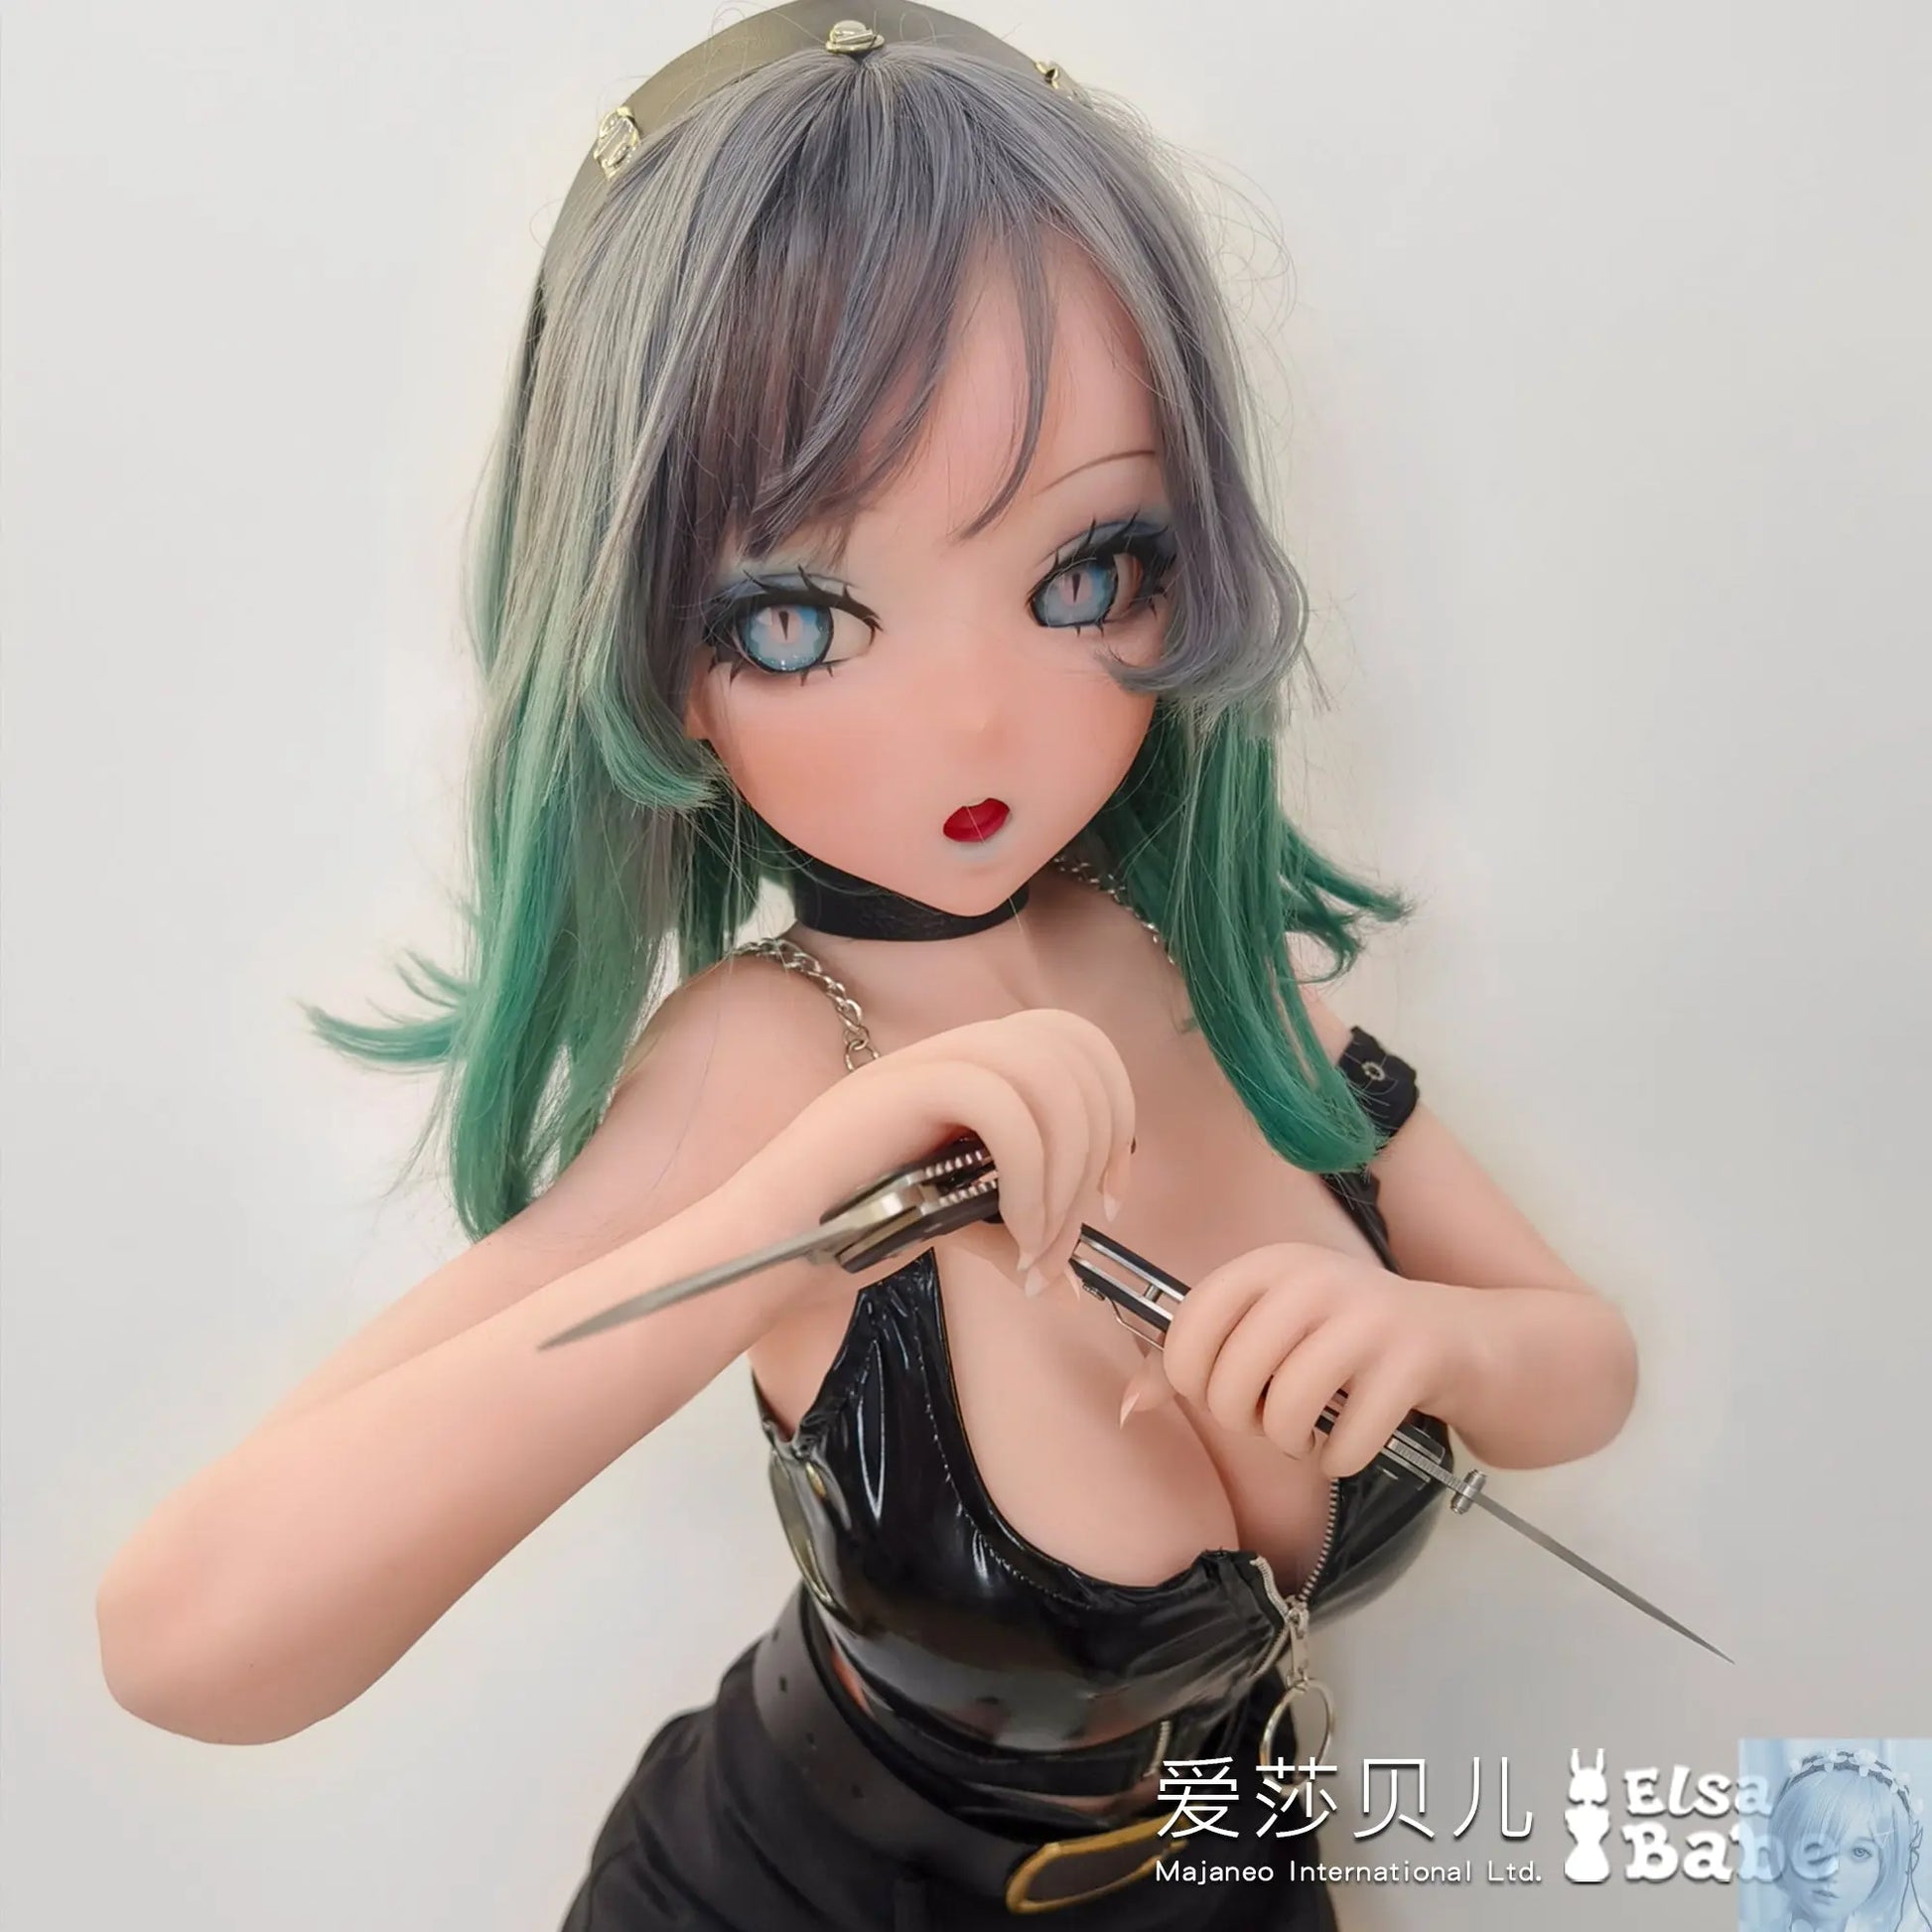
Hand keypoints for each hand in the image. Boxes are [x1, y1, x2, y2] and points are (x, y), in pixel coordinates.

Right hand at [735, 1007, 1134, 1294]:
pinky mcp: (897, 1089)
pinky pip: (1002, 1109)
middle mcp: (947, 1050)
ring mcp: (920, 1064)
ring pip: (1046, 1076)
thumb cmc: (840, 1236)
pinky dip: (1030, 1179)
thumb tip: (1068, 1279)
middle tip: (1086, 1222)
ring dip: (1065, 1174)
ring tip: (1039, 1247)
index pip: (1073, 1041)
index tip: (1110, 1196)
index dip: (1115, 1110)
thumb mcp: (944, 1225)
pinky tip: (1013, 1239)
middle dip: (1103, 1143)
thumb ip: (1004, 1230)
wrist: (758, 1250)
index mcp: (965, 1068)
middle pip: (1074, 1049)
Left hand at [1120, 1243, 1478, 1477]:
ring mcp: (1366, 1316)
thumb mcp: (1272, 1331)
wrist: (1465, 1341)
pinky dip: (1340, 1460)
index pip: (1190, 1327)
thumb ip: (1196, 1361)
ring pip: (1283, 1415)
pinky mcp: (1411, 1360)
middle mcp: (1313, 1279)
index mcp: (1269, 1264)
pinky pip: (1343, 1443)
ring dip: (1292, 1445)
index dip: (1191, 1378)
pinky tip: (1353, 1438)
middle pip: (1231, 1381)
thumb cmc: (1349, 1339)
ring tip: (1310, 1429)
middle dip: (1244, 1420)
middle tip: (1273, 1415)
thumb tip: (1130, 1405)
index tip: (1220, 1388)